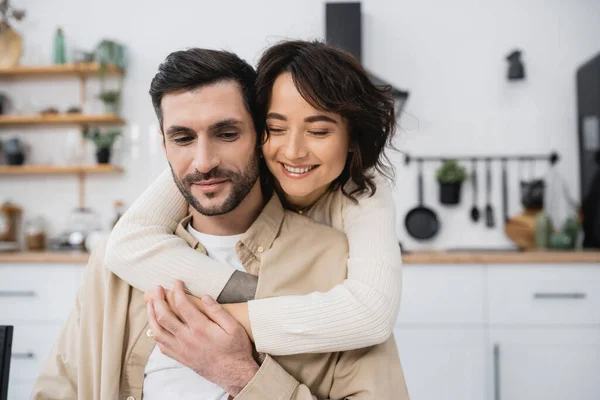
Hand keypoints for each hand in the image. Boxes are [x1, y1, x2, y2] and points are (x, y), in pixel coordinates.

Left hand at [147, 281, 258, 395]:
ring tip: (150, 304)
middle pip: (164, 317)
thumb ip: (218, 311)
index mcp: (201, 328)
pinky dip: (156, 334)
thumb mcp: (234, 327)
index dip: (177, 291)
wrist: (234, 374)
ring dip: (151, 316)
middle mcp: (187, 339)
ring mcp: (182, 350)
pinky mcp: (181, 358)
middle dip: (158, 299)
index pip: (182, 305)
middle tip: (158, 288)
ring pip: (158, 332)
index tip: (177, 282)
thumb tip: (204, 297)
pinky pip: (162, 346)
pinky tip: (157, 327)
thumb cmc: (236, 349)